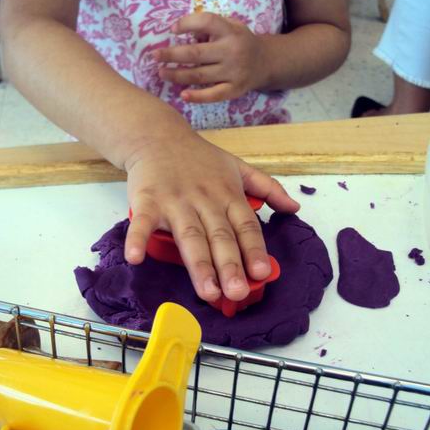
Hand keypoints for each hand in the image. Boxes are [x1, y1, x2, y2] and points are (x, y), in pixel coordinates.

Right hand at [124, 129, 298, 302]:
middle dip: (229, 266)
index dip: (254, 249)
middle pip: (219, 236)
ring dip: (198, 265)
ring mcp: (175, 202)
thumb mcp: (237, 167)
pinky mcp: (148, 201)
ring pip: (189, 236)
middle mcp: (204, 200)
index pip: (245, 226)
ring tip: (208, 292)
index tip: (262, 272)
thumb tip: (295, 207)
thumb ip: (267, 187)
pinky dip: (138, 239)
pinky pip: (143, 223)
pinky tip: (135, 258)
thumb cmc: (199, 158)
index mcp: (228, 194)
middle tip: (238, 293)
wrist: (158, 136)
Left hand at [154, 13, 268, 103]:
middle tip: (154, 56)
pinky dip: (197, 97)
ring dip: (177, 75)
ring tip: (162, 73)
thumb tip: (183, 33)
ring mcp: (234, 72)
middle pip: (196, 53)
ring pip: (200, 75)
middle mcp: (232, 51)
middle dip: (172, 55)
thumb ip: (211, 27)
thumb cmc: (240, 41)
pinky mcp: (235, 90)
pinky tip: (183, 95)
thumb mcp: (231, 26)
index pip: (206, 22)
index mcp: (230, 31)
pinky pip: (213, 95)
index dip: (187, 24)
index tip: (172, 30)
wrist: (265, 62)